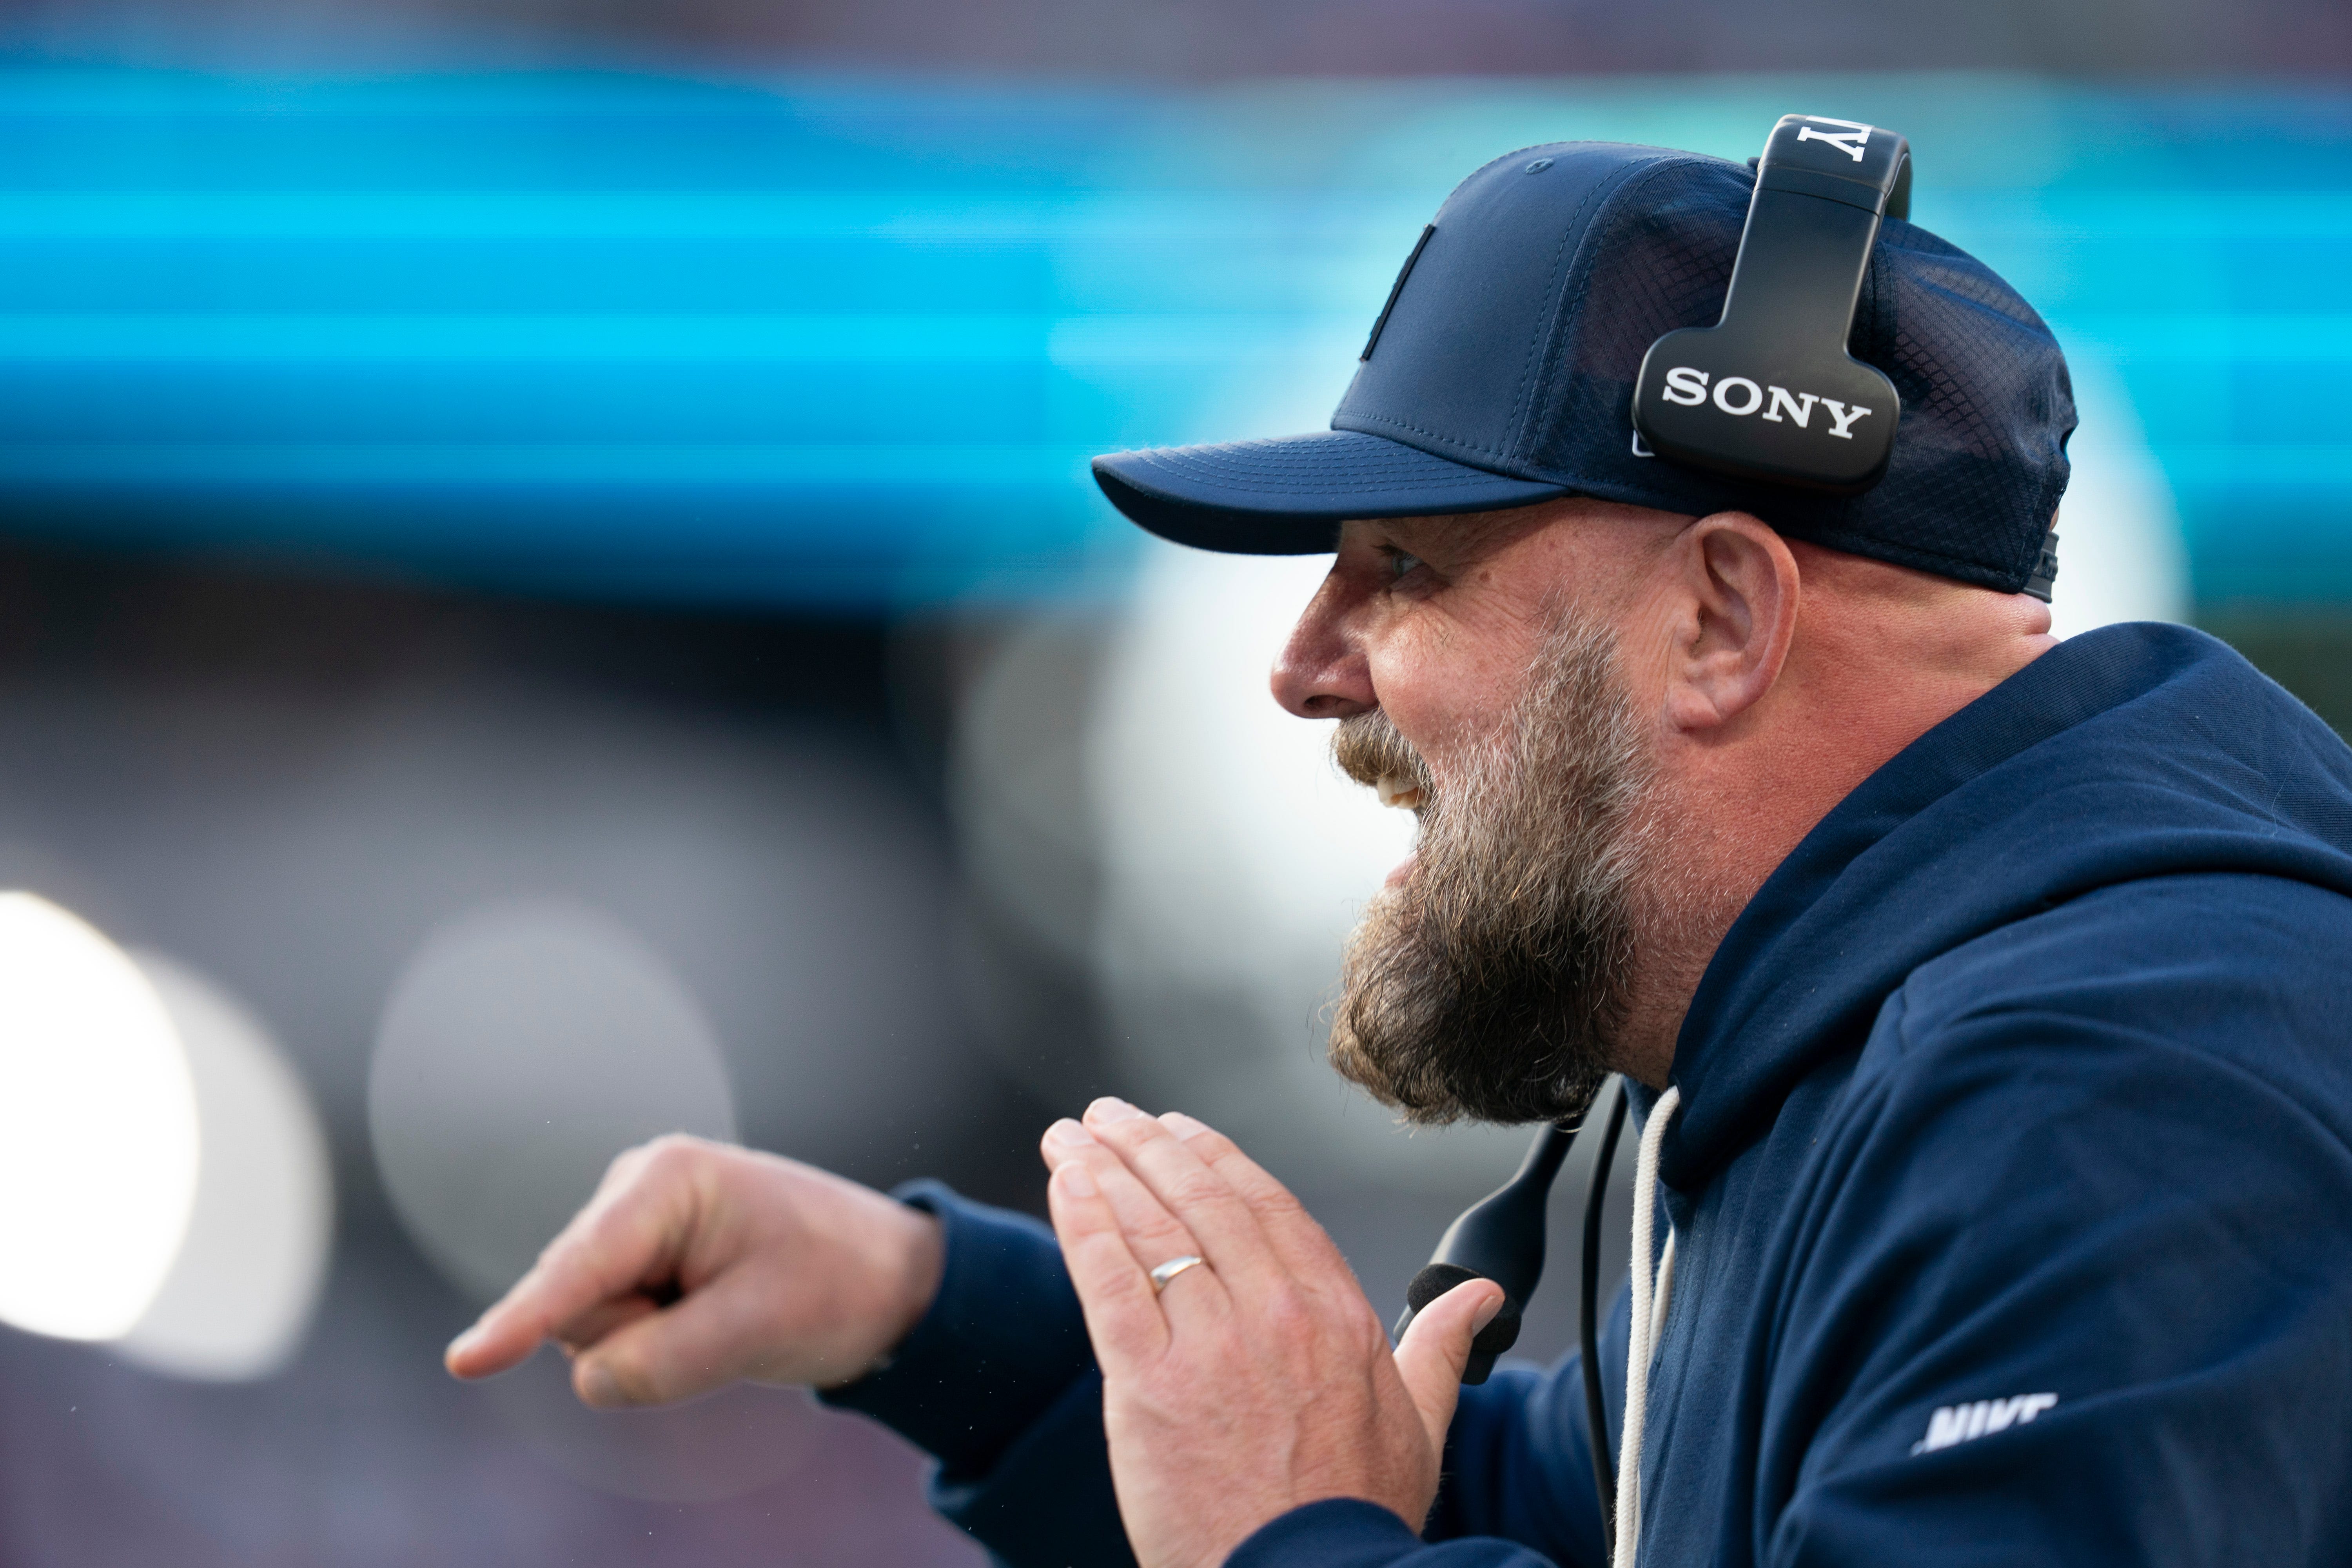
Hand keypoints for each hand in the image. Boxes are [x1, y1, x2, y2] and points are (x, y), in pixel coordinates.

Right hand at [443, 1134, 943, 1403]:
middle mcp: (633, 1192)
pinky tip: (711, 1313)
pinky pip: (611, 1332)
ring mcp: (628, 1228)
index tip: (464, 1364)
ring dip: (655, 1341)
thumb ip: (662, 1363)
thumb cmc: (837, 1285)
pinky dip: (660, 1341)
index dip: (520, 1323)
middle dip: (643, 1336)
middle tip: (732, 1313)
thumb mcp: (759, 1329)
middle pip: (578, 1307)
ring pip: (588, 1327)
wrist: (885, 1277)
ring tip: (728, 1309)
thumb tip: (588, 1380)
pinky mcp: (634, 1264)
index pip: (577, 1268)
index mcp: (667, 1181)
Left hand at [1040, 1099, 1502, 1567]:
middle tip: (1109, 1116)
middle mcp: (1273, 1315)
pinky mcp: (1148, 1385)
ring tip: (1069, 1136)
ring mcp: (1209, 1346)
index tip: (1179, 1130)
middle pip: (1200, 1200)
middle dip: (1146, 1146)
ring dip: (1102, 1168)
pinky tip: (1064, 1183)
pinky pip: (1108, 1280)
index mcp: (1335, 1314)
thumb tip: (1482, 1297)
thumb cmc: (1356, 1517)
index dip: (1215, 1157)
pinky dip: (1082, 1222)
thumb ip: (1440, 1346)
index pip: (1265, 1204)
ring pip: (1149, 1228)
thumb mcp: (1420, 1425)